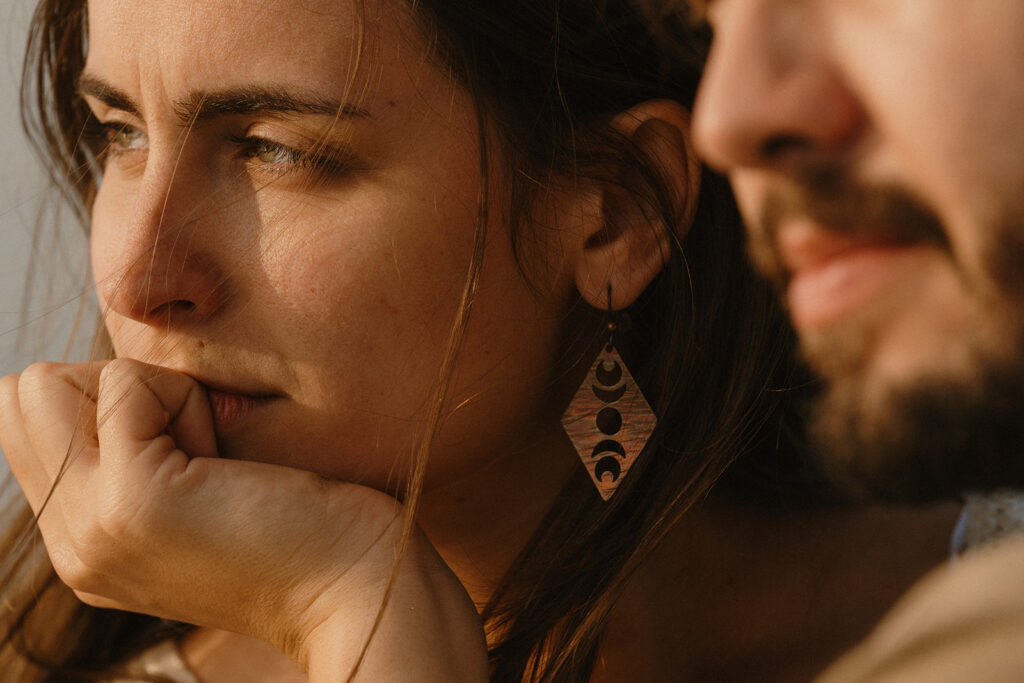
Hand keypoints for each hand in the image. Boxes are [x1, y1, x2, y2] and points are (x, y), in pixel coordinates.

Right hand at [0, 359, 486, 680]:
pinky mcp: (135, 497)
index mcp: (82, 538)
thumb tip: (105, 381)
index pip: (24, 420)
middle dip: (117, 389)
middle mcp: (71, 540)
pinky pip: (127, 381)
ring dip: (150, 393)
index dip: (104, 402)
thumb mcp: (195, 494)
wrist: (358, 587)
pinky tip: (231, 461)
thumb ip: (132, 453)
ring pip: (54, 380)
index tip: (182, 447)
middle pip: (25, 393)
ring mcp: (93, 525)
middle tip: (197, 446)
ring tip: (213, 456)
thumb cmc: (302, 523)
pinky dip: (188, 398)